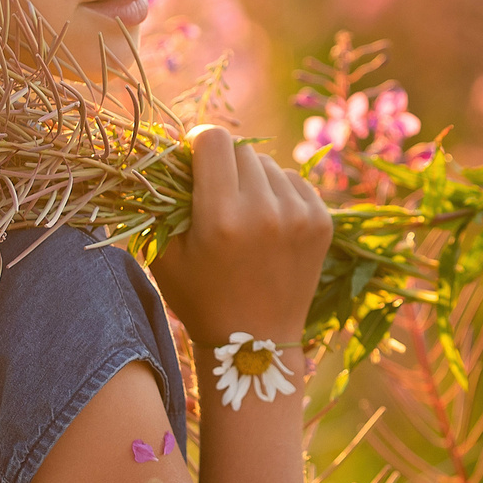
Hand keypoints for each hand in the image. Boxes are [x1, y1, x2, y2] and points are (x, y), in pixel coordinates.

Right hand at [150, 125, 334, 351]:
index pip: (213, 139)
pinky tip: (267, 223)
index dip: (197, 141)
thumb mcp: (165, 254)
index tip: (193, 158)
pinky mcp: (322, 222)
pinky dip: (278, 193)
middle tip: (216, 193)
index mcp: (221, 217)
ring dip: (252, 179)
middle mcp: (264, 211)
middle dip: (224, 164)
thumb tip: (168, 152)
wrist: (256, 344)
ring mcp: (299, 215)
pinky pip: (294, 181)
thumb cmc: (200, 298)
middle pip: (241, 149)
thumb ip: (160, 201)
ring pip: (269, 164)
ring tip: (243, 215)